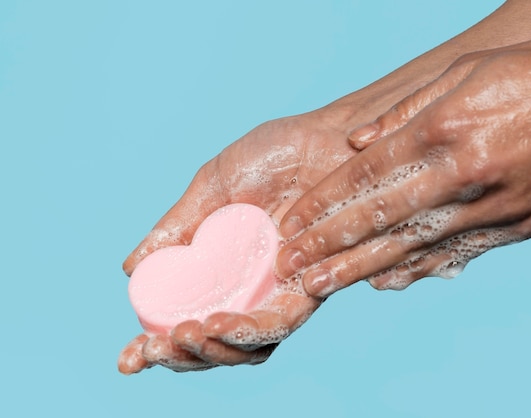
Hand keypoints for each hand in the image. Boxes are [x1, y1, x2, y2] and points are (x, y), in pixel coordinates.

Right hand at [119, 112, 358, 373]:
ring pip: (252, 345)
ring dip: (214, 349)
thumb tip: (131, 269)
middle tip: (150, 349)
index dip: (160, 348)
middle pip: (221, 345)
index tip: (128, 359)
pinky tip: (216, 322)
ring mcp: (286, 289)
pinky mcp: (317, 282)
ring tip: (184, 334)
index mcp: (227, 270)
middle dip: (183, 357)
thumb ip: (179, 228)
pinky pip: (283, 320)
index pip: (191, 320)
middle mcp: (257, 288)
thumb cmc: (274, 155)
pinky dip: (249, 329)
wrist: (325, 134)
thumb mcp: (214, 187)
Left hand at [276, 33, 530, 297]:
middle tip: (289, 265)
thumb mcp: (467, 73)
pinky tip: (386, 285)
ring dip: (360, 268)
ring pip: (413, 245)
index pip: (367, 173)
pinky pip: (458, 254)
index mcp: (446, 129)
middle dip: (329, 244)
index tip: (292, 222)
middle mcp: (463, 173)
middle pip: (380, 216)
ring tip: (319, 286)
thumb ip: (406, 112)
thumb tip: (358, 144)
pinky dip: (419, 271)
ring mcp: (492, 206)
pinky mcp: (518, 227)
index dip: (324, 201)